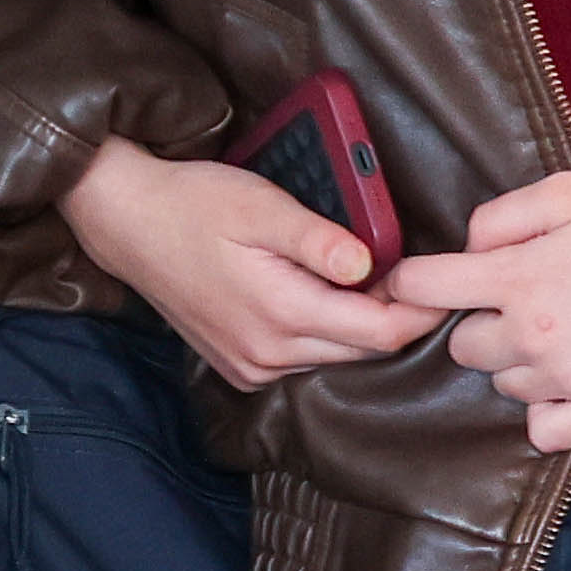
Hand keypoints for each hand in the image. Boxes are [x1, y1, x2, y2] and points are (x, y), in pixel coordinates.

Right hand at [55, 141, 437, 385]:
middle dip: (396, 317)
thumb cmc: (192, 204)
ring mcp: (251, 366)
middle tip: (417, 275)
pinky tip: (326, 298)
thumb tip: (372, 266)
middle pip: (363, 350)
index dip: (421, 312)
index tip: (444, 284)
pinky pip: (303, 359)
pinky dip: (326, 334)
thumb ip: (319, 240)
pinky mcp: (240, 366)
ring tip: (375, 282)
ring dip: (361, 326)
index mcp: (281, 312)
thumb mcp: (260, 205)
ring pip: (335, 357)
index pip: (380, 333)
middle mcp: (268, 353)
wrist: (126, 222)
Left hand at [377, 170, 570, 451]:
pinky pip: (541, 429)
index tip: (420, 284)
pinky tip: (568, 379)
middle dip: (480, 321)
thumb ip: (499, 218)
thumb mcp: (566, 190)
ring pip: (503, 385)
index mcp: (516, 275)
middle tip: (523, 299)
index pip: (421, 290)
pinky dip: (546, 409)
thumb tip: (466, 250)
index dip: (410, 283)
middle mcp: (532, 334)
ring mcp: (568, 378)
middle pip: (462, 346)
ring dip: (518, 361)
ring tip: (564, 330)